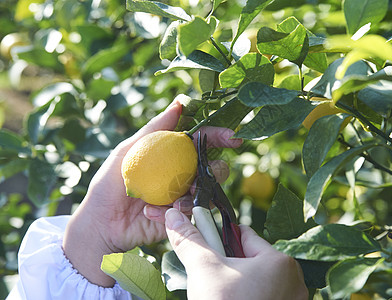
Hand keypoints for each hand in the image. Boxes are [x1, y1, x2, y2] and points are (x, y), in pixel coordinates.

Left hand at [62, 100, 241, 286]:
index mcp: (171, 153)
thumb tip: (180, 102)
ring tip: (175, 201)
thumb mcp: (128, 150)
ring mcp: (184, 194)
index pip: (201, 140)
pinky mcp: (182, 216)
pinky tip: (152, 213)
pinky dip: (176, 211)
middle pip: (214, 164)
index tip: (232, 137)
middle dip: (216, 168)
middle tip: (204, 174)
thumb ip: (154, 128)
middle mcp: (182, 172)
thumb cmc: (109, 183)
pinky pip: (194, 211)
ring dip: (196, 192)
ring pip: (210, 189)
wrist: (101, 223)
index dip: (218, 136)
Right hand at [164, 208, 307, 299]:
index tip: (206, 242)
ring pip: (257, 280)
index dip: (221, 237)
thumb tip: (174, 218)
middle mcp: (293, 281)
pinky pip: (264, 296)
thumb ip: (191, 241)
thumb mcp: (204, 270)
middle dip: (230, 263)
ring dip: (238, 282)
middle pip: (251, 259)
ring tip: (220, 293)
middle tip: (212, 275)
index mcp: (280, 262)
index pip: (244, 236)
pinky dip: (248, 296)